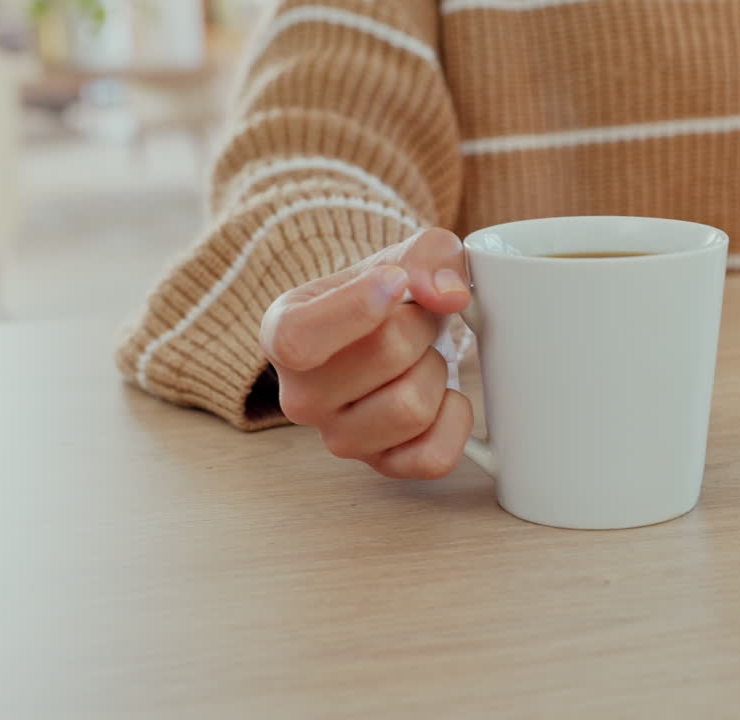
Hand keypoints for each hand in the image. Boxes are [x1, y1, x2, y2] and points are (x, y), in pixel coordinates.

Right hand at [259, 228, 473, 478]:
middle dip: (421, 326)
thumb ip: (428, 255)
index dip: (357, 308)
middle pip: (387, 356)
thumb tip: (447, 296)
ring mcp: (338, 438)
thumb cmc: (390, 296)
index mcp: (283, 333)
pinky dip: (456, 419)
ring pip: (413, 408)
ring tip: (420, 359)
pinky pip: (435, 456)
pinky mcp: (381, 466)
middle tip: (414, 321)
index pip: (298, 338)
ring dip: (437, 372)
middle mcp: (300, 396)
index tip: (396, 282)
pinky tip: (442, 396)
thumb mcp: (403, 257)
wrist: (393, 337)